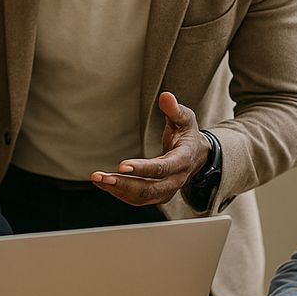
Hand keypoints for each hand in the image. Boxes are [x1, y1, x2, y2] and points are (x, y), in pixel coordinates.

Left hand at [90, 92, 209, 205]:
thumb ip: (174, 109)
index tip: (121, 166)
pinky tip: (104, 183)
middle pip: (149, 188)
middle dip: (124, 184)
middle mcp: (176, 180)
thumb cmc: (188, 134)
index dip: (142, 168)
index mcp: (182, 160)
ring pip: (142, 196)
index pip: (162, 168)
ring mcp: (167, 190)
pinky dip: (120, 193)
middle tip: (102, 177)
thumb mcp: (185, 119)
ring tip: (98, 179)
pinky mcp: (158, 195)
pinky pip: (138, 199)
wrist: (198, 155)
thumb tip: (165, 96)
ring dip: (118, 190)